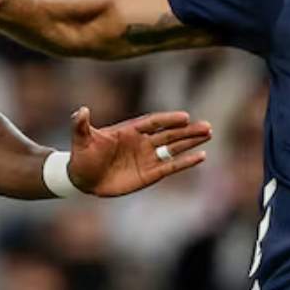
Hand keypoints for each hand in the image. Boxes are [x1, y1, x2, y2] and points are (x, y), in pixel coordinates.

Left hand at [63, 107, 210, 196]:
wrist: (82, 178)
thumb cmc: (82, 156)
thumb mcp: (81, 139)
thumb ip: (81, 125)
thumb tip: (80, 111)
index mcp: (129, 131)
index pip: (153, 122)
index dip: (168, 119)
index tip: (184, 117)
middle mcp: (142, 142)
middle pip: (169, 134)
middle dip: (188, 131)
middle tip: (207, 126)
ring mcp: (147, 158)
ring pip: (173, 148)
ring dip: (190, 142)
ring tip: (209, 134)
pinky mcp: (149, 174)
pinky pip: (170, 167)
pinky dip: (185, 162)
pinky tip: (201, 156)